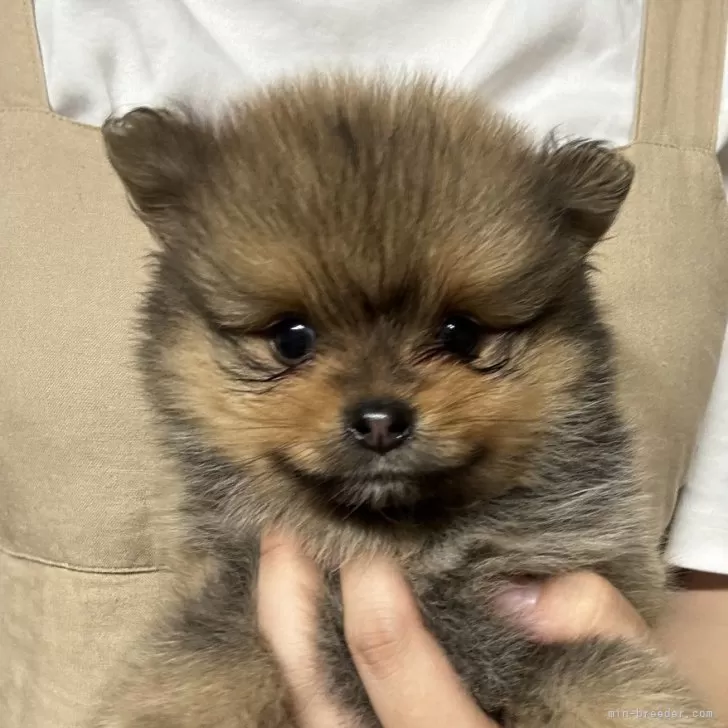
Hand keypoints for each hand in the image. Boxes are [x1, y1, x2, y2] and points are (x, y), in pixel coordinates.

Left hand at [257, 533, 648, 726]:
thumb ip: (589, 622)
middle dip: (289, 595)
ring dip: (283, 623)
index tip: (365, 523)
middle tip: (285, 523)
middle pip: (312, 683)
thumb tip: (513, 585)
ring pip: (299, 699)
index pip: (385, 651)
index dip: (366, 577)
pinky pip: (312, 705)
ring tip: (281, 555)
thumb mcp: (624, 682)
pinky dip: (298, 655)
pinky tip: (304, 610)